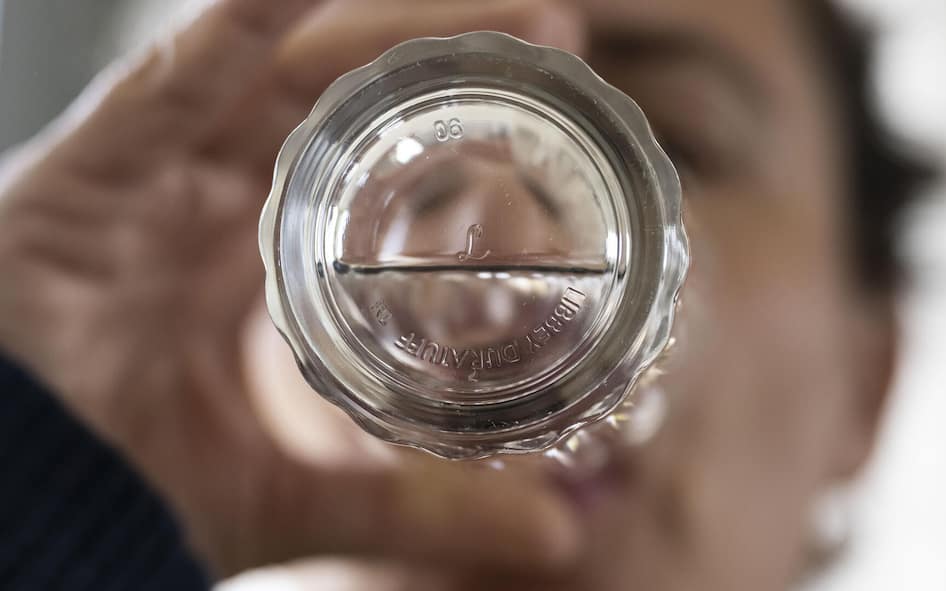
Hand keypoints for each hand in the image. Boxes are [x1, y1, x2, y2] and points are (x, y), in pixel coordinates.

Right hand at [0, 0, 583, 577]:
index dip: (460, 130)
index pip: (371, 165)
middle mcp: (207, 201)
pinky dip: (230, 29)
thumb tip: (554, 539)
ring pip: (271, 74)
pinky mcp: (84, 178)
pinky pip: (162, 88)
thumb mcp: (294, 497)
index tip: (558, 106)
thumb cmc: (121, 493)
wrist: (9, 525)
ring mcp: (147, 180)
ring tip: (491, 6)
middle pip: (339, 103)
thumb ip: (414, 509)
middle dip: (441, 62)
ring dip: (376, 31)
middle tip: (556, 36)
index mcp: (257, 260)